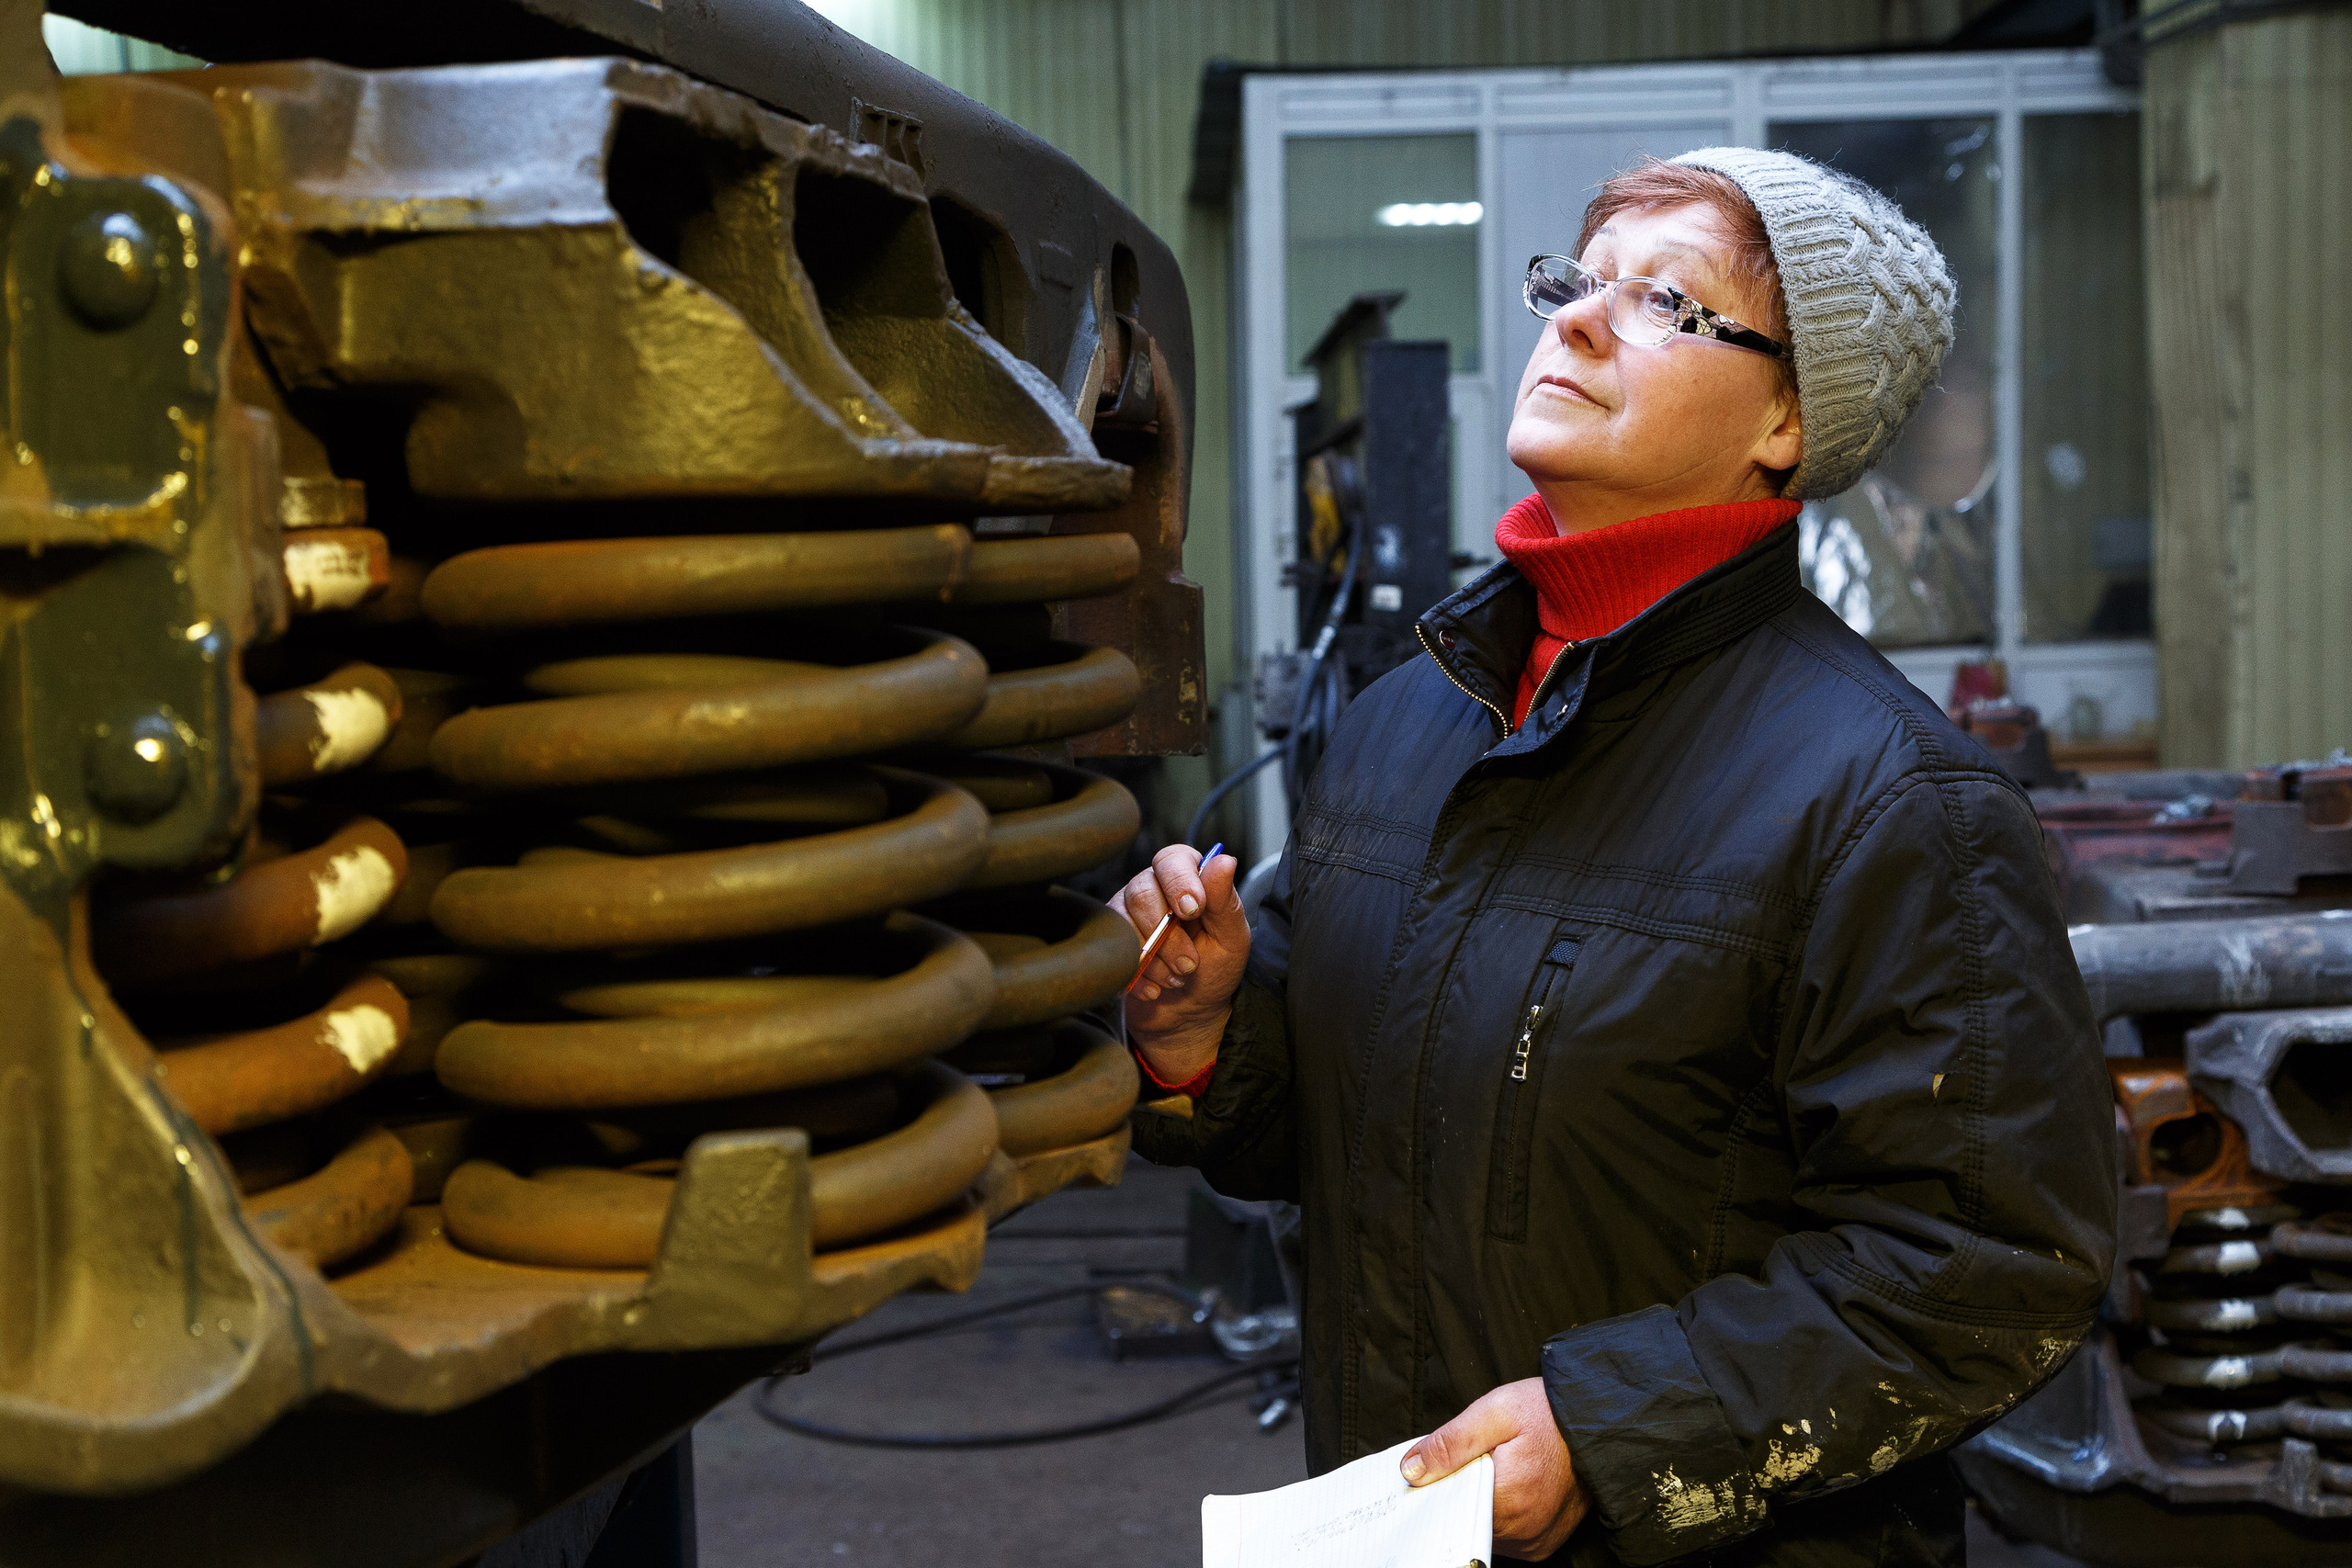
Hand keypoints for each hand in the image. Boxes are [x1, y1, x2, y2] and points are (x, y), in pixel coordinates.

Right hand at [1112, 844, 1247, 1085]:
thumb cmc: (1216, 967)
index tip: (1193, 910)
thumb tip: (1225, 860)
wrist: (1190, 1011)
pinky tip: (1155, 989)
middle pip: (1143, 893)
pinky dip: (1136, 976)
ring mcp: (1125, 913)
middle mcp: (1151, 888)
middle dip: (1168, 936)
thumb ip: (1225, 901)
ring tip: (1176, 979)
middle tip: (1190, 965)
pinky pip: (1110, 951)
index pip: (1172, 860)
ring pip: (1123, 922)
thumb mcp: (1231, 938)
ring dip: (1154, 959)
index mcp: (1186, 877)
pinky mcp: (1109, 942)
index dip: (1179, 882)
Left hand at [1402, 1378, 1586, 1561]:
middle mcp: (1523, 1530)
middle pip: (1465, 1519)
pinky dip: (1499, 1513)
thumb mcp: (1495, 1411)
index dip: (1436, 1485)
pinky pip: (1506, 1536)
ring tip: (1496, 1467)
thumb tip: (1410, 1471)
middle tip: (1471, 1458)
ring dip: (1480, 1502)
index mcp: (1508, 1498)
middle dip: (1459, 1490)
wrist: (1600, 1423)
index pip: (1448, 1507)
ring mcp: (1535, 1541)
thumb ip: (1449, 1443)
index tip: (1431, 1467)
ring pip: (1484, 1528)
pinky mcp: (1543, 1544)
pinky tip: (1508, 1484)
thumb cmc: (1550, 1413)